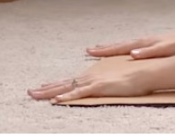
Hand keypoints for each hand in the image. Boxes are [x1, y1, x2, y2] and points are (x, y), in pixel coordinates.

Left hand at [27, 66, 155, 102]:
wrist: (144, 73)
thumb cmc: (134, 77)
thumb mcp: (116, 81)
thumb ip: (107, 83)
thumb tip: (103, 86)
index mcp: (93, 77)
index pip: (70, 82)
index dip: (56, 85)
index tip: (43, 87)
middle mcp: (89, 78)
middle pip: (63, 84)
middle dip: (45, 89)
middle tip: (30, 92)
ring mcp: (92, 82)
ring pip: (66, 87)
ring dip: (49, 92)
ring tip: (34, 95)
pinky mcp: (98, 87)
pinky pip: (79, 93)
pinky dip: (67, 96)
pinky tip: (56, 100)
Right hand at [86, 30, 174, 59]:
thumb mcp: (165, 49)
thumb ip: (149, 52)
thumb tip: (132, 53)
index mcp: (143, 43)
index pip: (120, 47)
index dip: (104, 51)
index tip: (90, 51)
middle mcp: (143, 42)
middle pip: (120, 45)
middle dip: (105, 48)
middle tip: (90, 50)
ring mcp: (148, 43)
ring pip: (126, 46)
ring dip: (114, 48)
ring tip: (103, 49)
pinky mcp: (154, 45)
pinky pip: (134, 47)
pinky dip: (125, 49)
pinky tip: (125, 53)